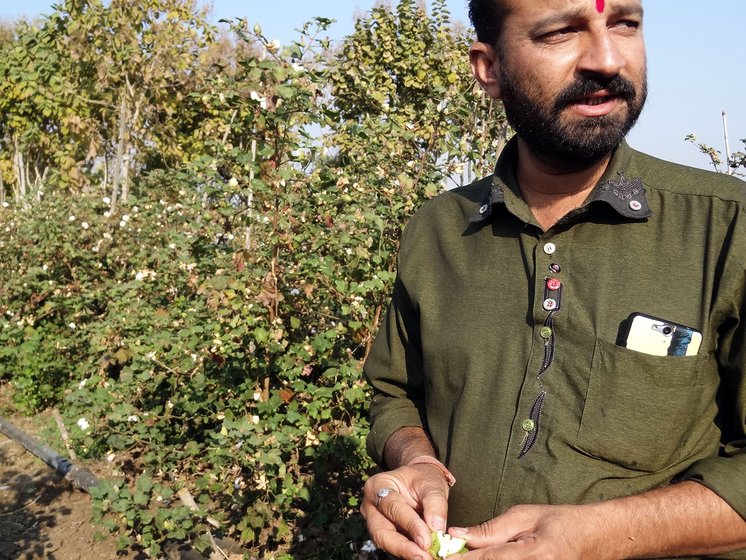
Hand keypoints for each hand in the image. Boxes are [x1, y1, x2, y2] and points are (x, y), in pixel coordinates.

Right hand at [361, 463, 450, 559]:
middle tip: (423, 557)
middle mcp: (371, 505)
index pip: (392, 507)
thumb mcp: (433, 484)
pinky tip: (423, 555)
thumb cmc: (424, 478)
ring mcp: (374, 521)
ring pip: (385, 542)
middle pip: (381, 531)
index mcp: (378, 485)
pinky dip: (409, 551)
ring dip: (405, 552)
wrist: (420, 482)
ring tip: (425, 557)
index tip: (427, 541)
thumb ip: (435, 504)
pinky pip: (394, 546)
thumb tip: (437, 530)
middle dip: (402, 547)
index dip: (410, 524)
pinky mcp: (384, 534)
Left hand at [452, 503, 603, 559]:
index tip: (442, 558)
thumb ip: (491, 529)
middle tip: (447, 557)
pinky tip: (483, 559)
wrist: (595, 538)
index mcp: (535, 553)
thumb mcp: (525, 516)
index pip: (490, 558)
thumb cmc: (562, 522)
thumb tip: (459, 536)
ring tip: (462, 557)